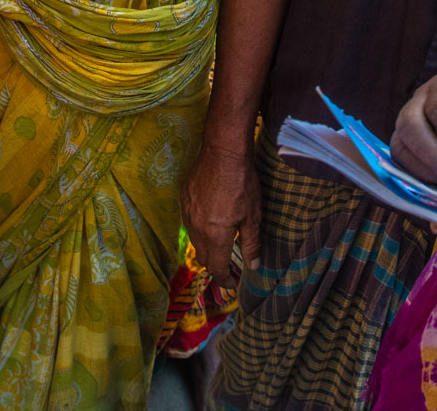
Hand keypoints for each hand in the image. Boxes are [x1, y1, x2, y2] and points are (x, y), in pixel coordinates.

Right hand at [180, 138, 260, 285]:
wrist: (222, 151)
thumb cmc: (242, 183)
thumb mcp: (253, 216)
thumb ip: (251, 244)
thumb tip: (253, 267)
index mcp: (215, 235)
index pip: (216, 267)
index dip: (225, 279)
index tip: (232, 285)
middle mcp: (196, 228)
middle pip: (203, 257)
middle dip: (216, 267)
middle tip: (230, 270)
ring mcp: (187, 213)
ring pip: (195, 241)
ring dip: (207, 249)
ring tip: (221, 247)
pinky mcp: (183, 200)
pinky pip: (190, 223)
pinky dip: (200, 230)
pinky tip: (211, 222)